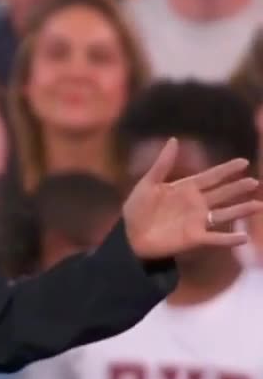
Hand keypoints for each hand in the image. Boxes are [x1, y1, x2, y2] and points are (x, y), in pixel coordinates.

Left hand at [122, 138, 262, 259]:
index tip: (244, 162)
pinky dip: (229, 238)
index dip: (227, 170)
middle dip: (238, 188)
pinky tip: (244, 237)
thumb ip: (163, 164)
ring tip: (258, 205)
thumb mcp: (148, 183)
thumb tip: (174, 139)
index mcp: (186, 188)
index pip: (211, 177)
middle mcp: (196, 204)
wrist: (129, 235)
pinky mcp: (195, 238)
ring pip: (225, 214)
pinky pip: (215, 238)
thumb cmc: (137, 208)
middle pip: (222, 194)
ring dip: (241, 210)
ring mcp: (197, 221)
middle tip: (255, 182)